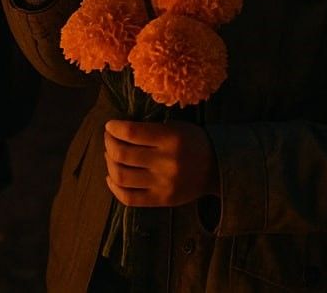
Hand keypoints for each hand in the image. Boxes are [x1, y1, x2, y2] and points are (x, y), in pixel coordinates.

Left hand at [103, 120, 218, 207]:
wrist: (217, 170)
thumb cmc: (192, 142)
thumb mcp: (175, 127)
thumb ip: (149, 130)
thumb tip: (116, 131)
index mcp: (170, 139)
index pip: (131, 132)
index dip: (114, 128)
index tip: (110, 126)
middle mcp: (166, 163)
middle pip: (121, 154)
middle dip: (109, 143)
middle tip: (109, 139)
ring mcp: (163, 185)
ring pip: (121, 176)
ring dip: (109, 163)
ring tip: (111, 156)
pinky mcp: (162, 201)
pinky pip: (128, 198)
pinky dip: (114, 187)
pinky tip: (112, 177)